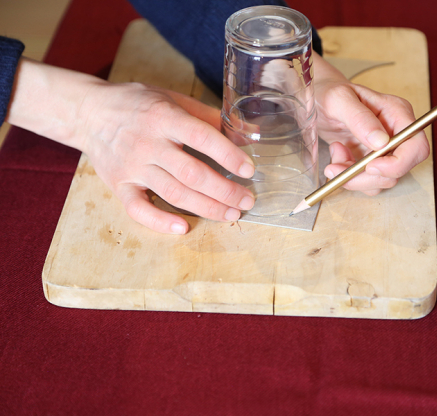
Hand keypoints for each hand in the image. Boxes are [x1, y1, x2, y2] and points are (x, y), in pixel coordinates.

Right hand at [7, 59, 255, 233]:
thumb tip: (243, 132)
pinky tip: (184, 228)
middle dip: (225, 191)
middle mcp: (148, 143)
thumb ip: (205, 116)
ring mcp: (131, 167)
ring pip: (173, 193)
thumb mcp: (172, 98)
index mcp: (164, 117)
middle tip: (247, 201)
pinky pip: (139, 209)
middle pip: (192, 173)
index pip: (201, 137)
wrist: (88, 112)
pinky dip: (160, 222)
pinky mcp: (118, 186)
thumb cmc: (137, 105)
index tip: (249, 170)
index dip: (228, 155)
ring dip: (207, 208)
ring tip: (231, 215)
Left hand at [313, 52, 429, 195]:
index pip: (416, 147)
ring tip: (336, 152)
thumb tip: (381, 142)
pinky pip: (367, 182)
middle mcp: (396, 133)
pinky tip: (338, 156)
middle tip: (337, 168)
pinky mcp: (372, 161)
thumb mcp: (338, 100)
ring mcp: (385, 150)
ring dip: (354, 176)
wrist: (319, 101)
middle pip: (400, 170)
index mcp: (397, 113)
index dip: (398, 163)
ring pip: (382, 180)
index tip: (370, 166)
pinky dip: (349, 177)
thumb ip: (359, 118)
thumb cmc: (330, 93)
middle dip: (367, 176)